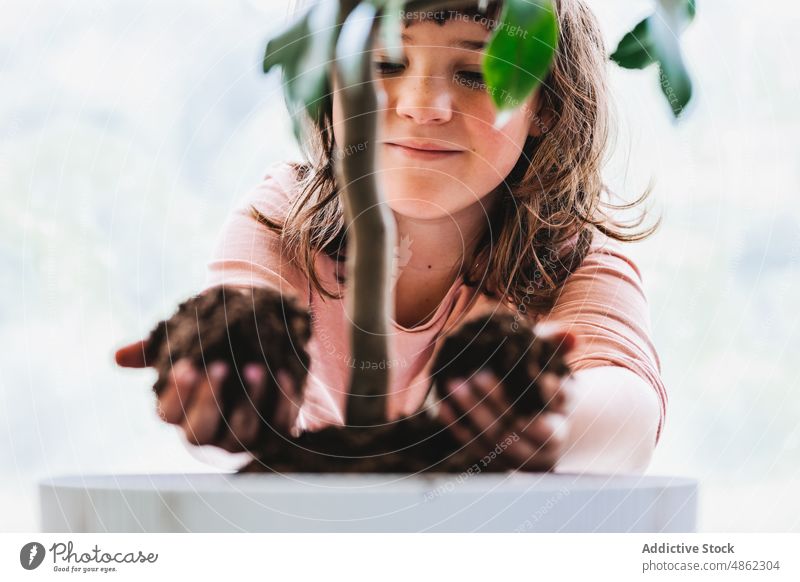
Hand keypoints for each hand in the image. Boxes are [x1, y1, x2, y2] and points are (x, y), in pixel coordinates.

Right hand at [115, 339, 300, 450]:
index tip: (187, 366)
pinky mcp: (275, 429)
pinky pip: (280, 424)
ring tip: (256, 368)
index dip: (177, 393)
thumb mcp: (184, 343)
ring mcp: (242, 435)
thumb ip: (153, 350)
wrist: (255, 344)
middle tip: (219, 367)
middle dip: (209, 401)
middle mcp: (209, 431)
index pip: (170, 414)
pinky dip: (283, 401)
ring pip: (242, 432)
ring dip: (250, 402)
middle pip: (200, 432)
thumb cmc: (211, 347)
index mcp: (181, 412)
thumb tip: (118, 356)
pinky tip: (283, 374)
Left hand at [434, 325, 575, 471]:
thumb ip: (554, 344)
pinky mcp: (501, 464)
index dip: (544, 387)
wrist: (524, 413)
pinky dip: (460, 428)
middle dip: (500, 401)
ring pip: (502, 442)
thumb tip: (571, 335)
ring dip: (475, 414)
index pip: (561, 399)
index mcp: (565, 408)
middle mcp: (551, 437)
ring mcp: (527, 455)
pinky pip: (479, 449)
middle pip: (529, 425)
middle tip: (477, 375)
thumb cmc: (533, 377)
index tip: (521, 369)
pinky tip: (444, 406)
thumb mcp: (545, 360)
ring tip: (454, 386)